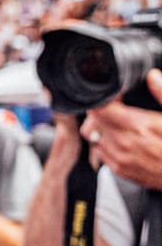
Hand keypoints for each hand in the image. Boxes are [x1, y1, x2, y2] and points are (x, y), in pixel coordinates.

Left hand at [84, 71, 161, 190]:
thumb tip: (153, 75)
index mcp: (139, 126)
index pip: (101, 108)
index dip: (105, 98)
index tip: (114, 96)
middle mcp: (124, 143)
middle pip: (94, 121)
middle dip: (102, 111)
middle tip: (118, 108)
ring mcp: (120, 158)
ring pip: (93, 136)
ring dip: (102, 128)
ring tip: (121, 124)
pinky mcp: (120, 170)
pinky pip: (100, 152)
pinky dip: (106, 143)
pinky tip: (123, 139)